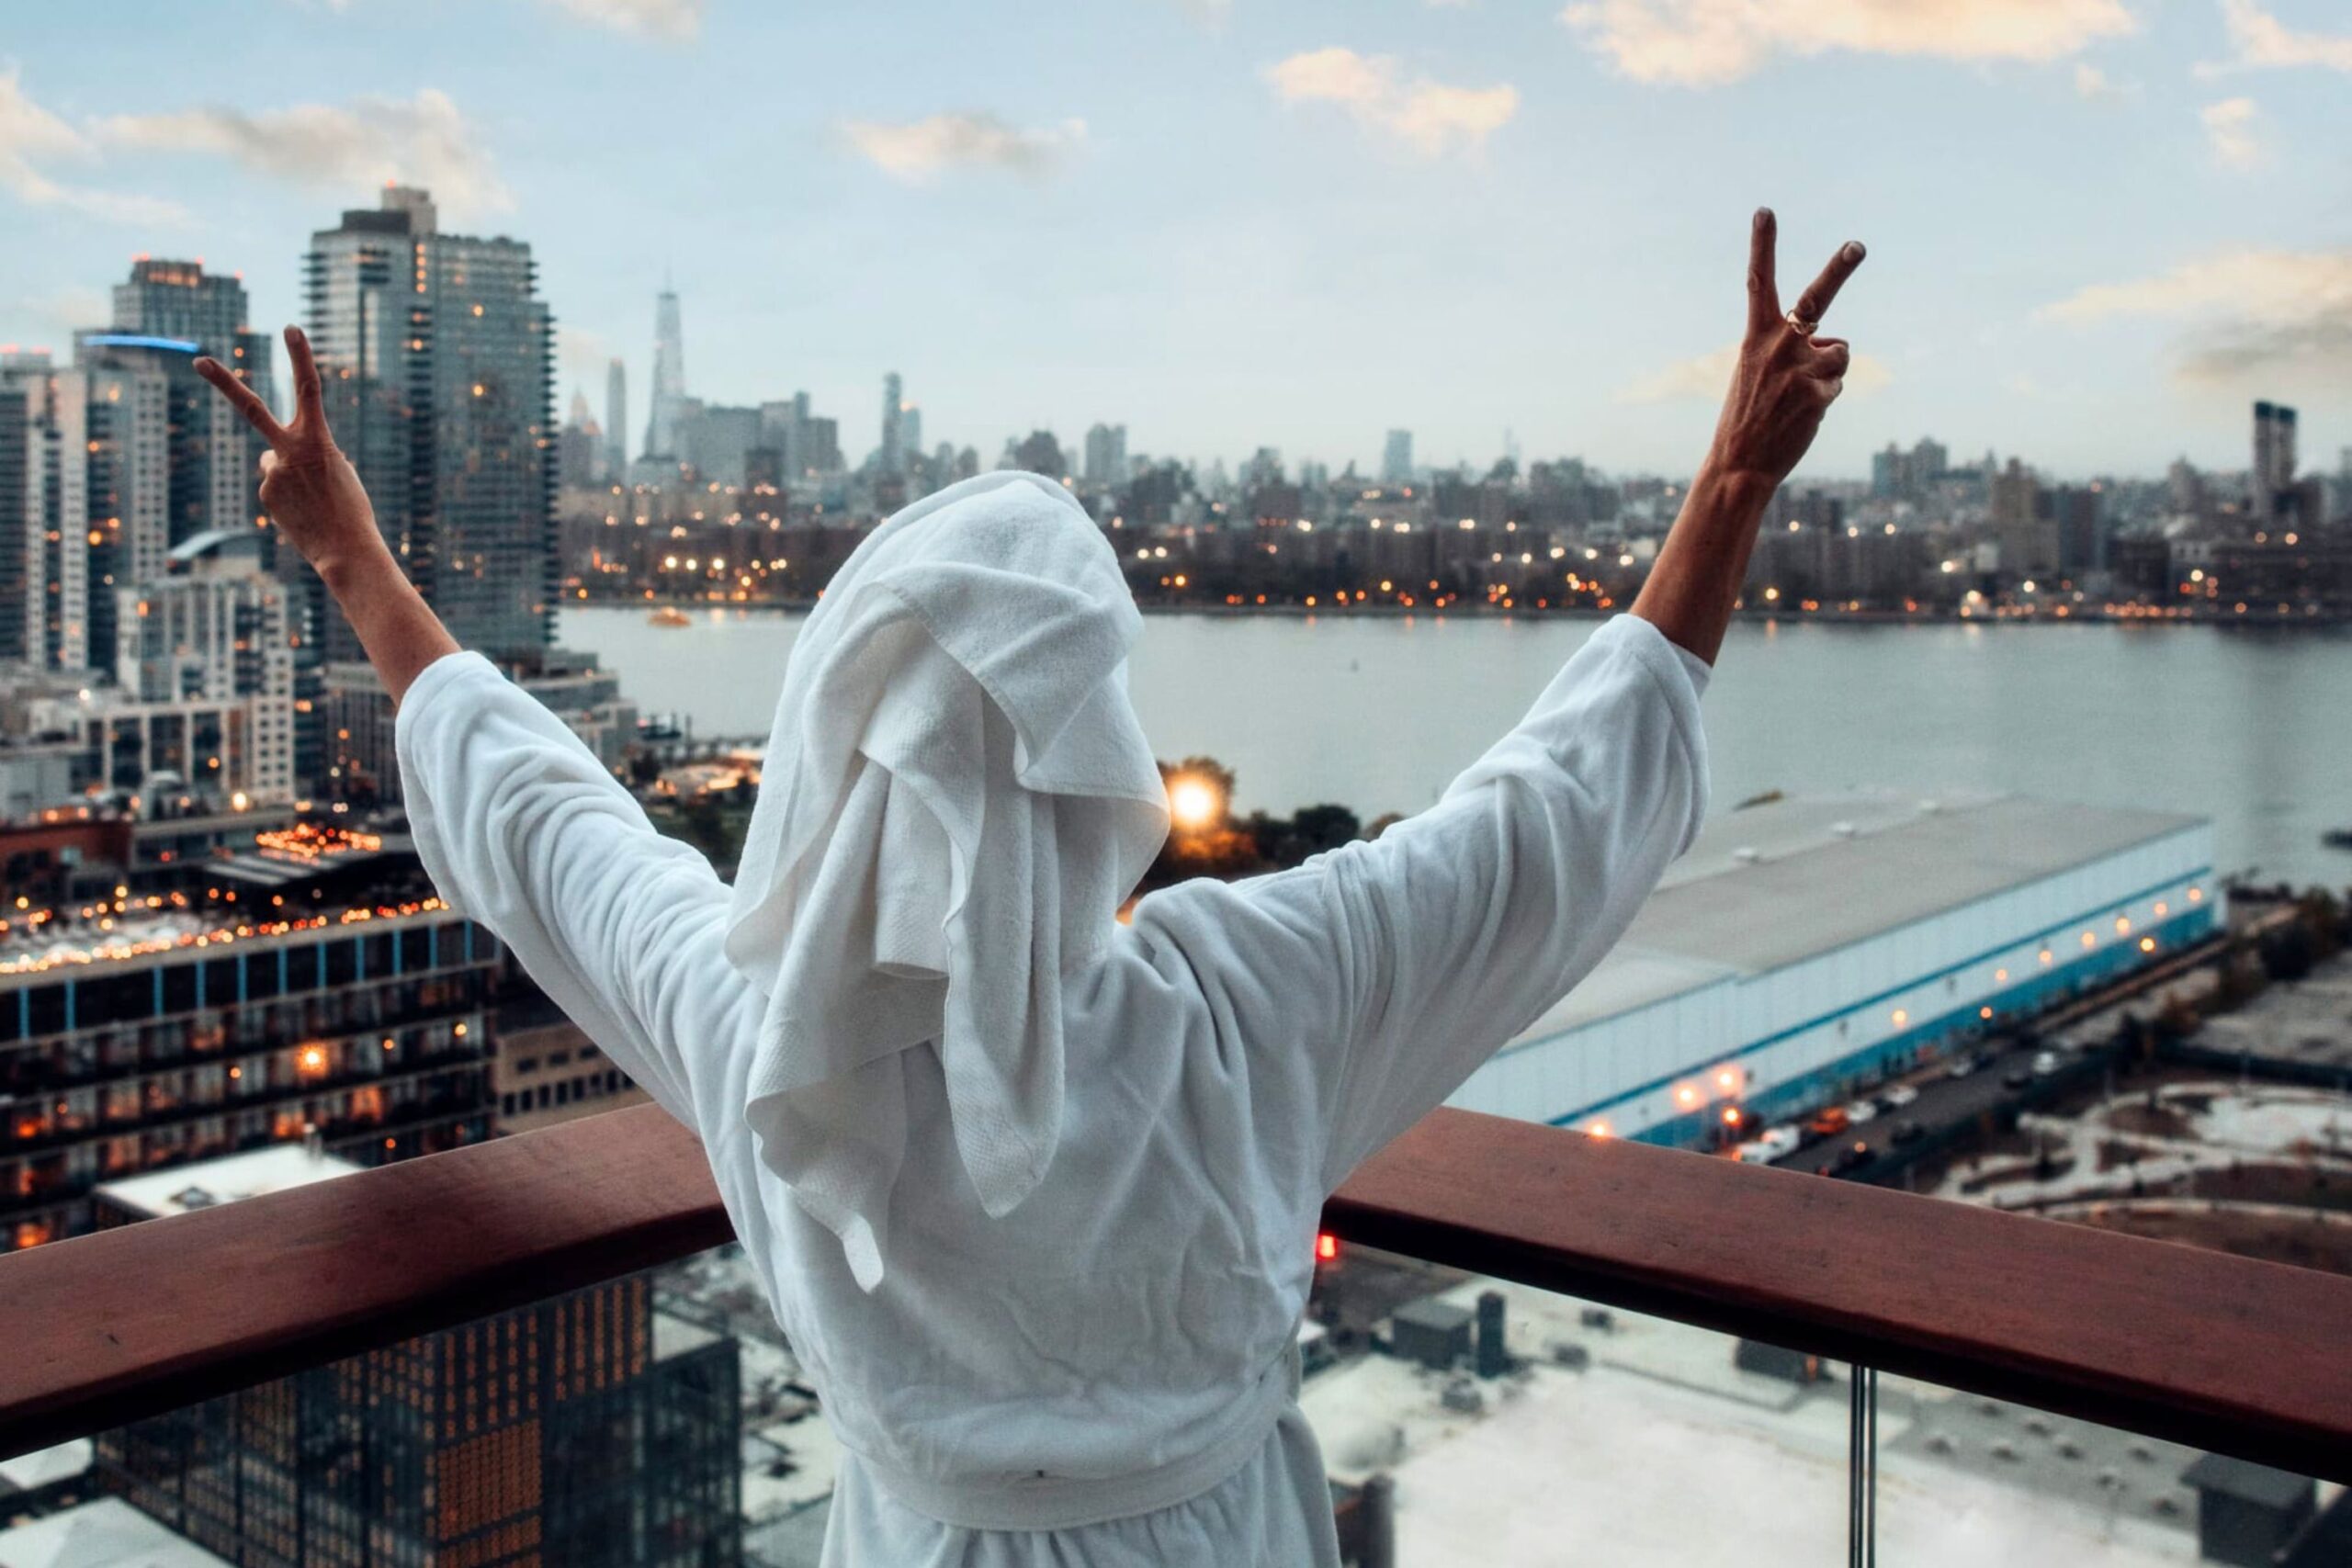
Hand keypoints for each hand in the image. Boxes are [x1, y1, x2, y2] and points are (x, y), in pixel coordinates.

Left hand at [196, 326, 381, 579]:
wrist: (346, 550)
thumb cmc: (352, 509)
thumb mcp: (337, 471)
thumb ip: (305, 452)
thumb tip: (269, 455)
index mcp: (317, 441)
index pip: (309, 389)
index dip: (300, 357)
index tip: (291, 328)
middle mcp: (288, 451)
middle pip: (251, 408)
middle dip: (224, 382)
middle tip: (198, 361)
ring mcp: (271, 473)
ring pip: (275, 462)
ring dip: (292, 476)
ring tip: (315, 501)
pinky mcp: (265, 493)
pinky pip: (275, 485)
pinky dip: (289, 497)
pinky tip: (304, 513)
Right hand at [1705, 209, 1864, 486]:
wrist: (1740, 464)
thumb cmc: (1747, 418)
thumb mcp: (1756, 374)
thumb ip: (1791, 350)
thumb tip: (1836, 348)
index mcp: (1756, 337)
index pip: (1759, 283)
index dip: (1763, 245)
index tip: (1765, 212)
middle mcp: (1778, 346)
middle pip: (1816, 299)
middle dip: (1839, 268)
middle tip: (1858, 246)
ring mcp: (1799, 370)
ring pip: (1839, 354)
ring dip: (1828, 373)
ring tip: (1799, 398)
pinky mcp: (1818, 394)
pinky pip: (1838, 385)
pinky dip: (1825, 399)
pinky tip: (1802, 415)